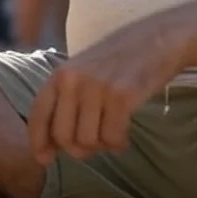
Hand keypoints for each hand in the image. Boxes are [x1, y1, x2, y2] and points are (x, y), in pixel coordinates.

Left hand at [28, 11, 183, 164]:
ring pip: (88, 141)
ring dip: (102, 145)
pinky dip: (119, 142)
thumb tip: (52, 144)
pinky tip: (125, 136)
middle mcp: (74, 79)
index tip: (46, 159)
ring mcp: (97, 87)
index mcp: (61, 72)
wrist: (158, 38)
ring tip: (113, 133)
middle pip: (63, 136)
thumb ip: (67, 99)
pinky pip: (112, 137)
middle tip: (95, 143)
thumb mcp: (84, 71)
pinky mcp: (121, 96)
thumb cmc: (120, 58)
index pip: (38, 114)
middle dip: (79, 148)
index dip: (38, 142)